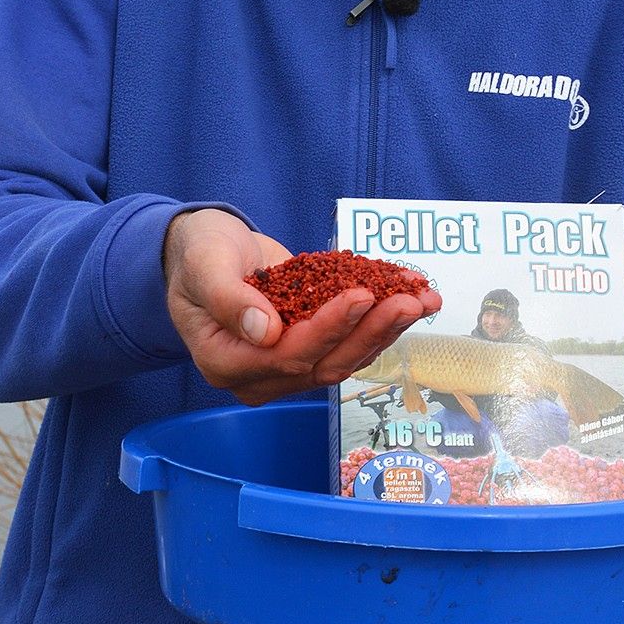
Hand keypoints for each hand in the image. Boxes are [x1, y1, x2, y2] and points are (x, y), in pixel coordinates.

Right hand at [163, 209, 440, 404]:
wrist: (204, 248)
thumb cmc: (198, 254)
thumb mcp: (204, 265)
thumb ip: (228, 299)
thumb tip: (266, 332)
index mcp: (227, 362)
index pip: (288, 354)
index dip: (329, 328)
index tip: (363, 295)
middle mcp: (261, 374)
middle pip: (326, 362)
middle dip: (373, 331)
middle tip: (411, 300)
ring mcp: (288, 364)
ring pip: (346, 356)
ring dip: (388, 329)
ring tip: (425, 300)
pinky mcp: (310, 345)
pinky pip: (351, 341)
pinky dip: (383, 320)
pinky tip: (413, 297)